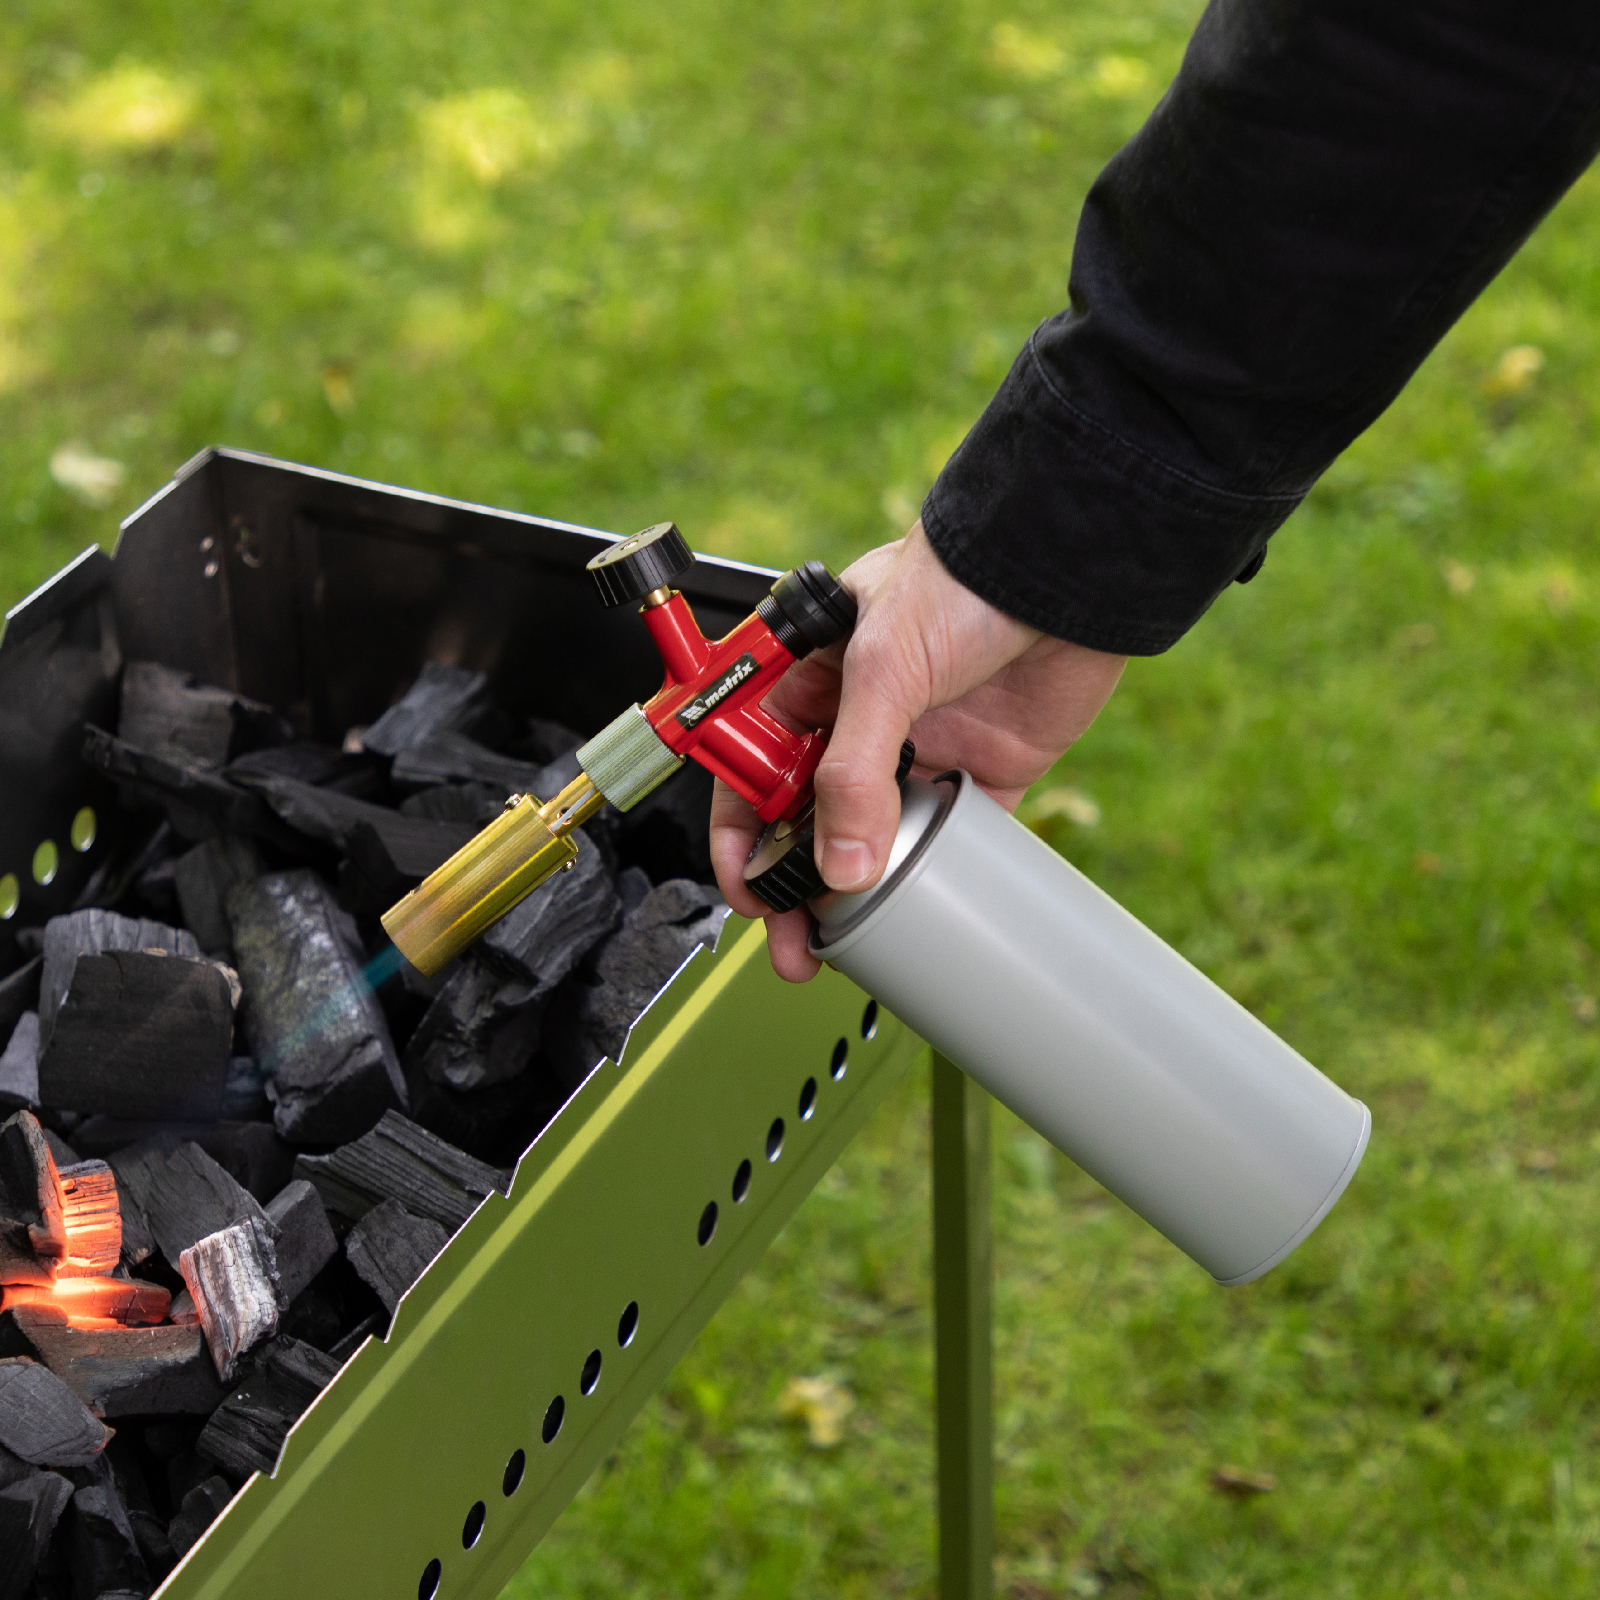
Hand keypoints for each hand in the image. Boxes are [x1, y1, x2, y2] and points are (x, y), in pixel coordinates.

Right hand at [711, 520, 1127, 980]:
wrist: (1066, 566)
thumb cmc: (961, 576)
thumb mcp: (883, 667)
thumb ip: (854, 770)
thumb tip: (839, 864)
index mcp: (811, 682)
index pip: (754, 770)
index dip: (743, 833)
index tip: (750, 889)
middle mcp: (859, 719)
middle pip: (807, 819)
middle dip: (793, 886)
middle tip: (790, 942)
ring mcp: (921, 747)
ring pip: (873, 839)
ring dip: (857, 894)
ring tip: (848, 945)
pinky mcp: (983, 770)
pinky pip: (951, 838)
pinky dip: (937, 877)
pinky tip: (924, 909)